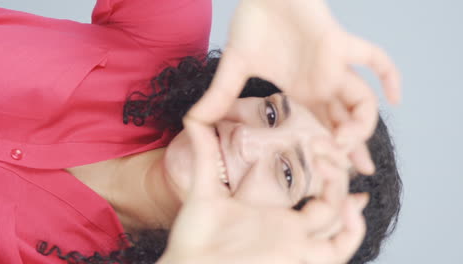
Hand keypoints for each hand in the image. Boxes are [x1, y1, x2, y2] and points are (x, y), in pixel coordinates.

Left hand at [159, 117, 368, 263]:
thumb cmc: (195, 235)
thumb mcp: (205, 186)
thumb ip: (205, 152)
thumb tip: (194, 116)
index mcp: (272, 212)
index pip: (310, 189)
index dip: (321, 166)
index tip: (318, 139)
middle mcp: (289, 227)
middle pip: (330, 200)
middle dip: (336, 171)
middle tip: (329, 144)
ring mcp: (296, 243)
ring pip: (337, 220)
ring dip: (344, 193)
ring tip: (332, 165)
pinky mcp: (297, 257)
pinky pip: (338, 251)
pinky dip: (353, 231)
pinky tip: (347, 205)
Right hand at [188, 0, 400, 174]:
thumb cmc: (252, 24)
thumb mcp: (234, 67)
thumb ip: (220, 95)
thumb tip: (193, 121)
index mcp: (300, 92)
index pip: (320, 129)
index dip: (327, 151)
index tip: (328, 177)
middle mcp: (321, 84)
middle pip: (345, 122)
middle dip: (352, 149)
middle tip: (350, 175)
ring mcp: (333, 65)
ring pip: (361, 99)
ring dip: (362, 124)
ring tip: (349, 144)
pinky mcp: (339, 44)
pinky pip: (374, 58)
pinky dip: (389, 75)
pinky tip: (396, 98)